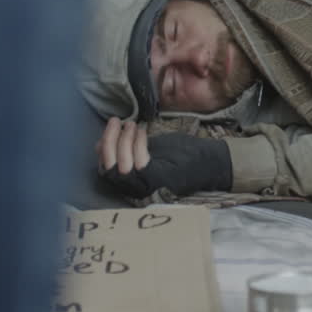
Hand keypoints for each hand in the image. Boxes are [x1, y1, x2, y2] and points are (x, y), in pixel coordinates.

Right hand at [96, 117, 231, 198]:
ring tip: (132, 124)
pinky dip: (138, 145)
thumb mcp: (147, 149)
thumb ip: (126, 148)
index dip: (102, 148)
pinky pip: (139, 164)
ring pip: (121, 167)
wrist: (209, 161)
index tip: (111, 127)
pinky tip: (143, 131)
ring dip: (123, 141)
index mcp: (132, 182)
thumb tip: (101, 143)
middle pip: (109, 169)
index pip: (105, 169)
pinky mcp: (159, 181)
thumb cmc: (179, 155)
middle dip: (109, 142)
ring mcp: (147, 187)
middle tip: (116, 121)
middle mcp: (136, 189)